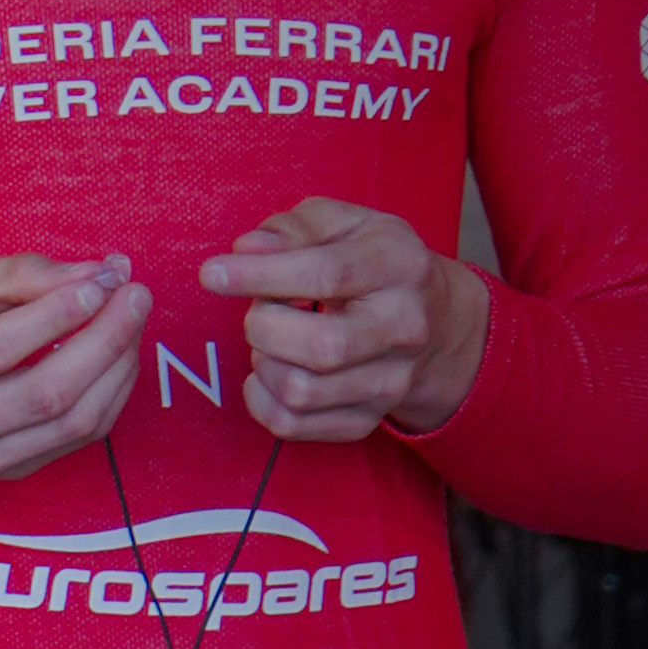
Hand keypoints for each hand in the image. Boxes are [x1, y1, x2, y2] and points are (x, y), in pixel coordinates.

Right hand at [0, 251, 149, 521]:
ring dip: (117, 368)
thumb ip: (17, 276)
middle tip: (135, 294)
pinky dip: (107, 395)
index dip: (57, 314)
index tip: (102, 279)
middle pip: (43, 395)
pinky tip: (114, 357)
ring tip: (131, 319)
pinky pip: (73, 441)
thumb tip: (98, 274)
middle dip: (105, 340)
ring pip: (69, 425)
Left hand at [199, 198, 486, 442]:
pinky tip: (271, 370)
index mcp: (399, 266)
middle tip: (263, 309)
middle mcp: (405, 328)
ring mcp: (390, 381)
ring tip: (274, 340)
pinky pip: (291, 425)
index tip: (212, 274)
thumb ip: (295, 228)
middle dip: (265, 326)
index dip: (261, 275)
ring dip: (263, 363)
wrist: (435, 320)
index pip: (327, 274)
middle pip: (320, 346)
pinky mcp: (366, 419)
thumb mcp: (345, 224)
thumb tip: (247, 250)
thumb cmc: (372, 263)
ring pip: (299, 391)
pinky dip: (261, 400)